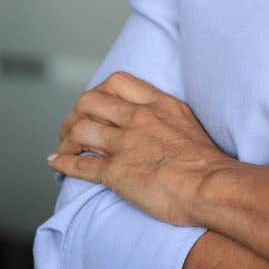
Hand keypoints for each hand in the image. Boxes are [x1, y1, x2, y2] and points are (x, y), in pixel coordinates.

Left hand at [45, 71, 234, 225]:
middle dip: (75, 114)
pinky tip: (56, 164)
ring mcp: (125, 143)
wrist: (213, 187)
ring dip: (66, 140)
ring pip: (80, 130)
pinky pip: (79, 163)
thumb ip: (167, 119)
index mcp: (159, 104)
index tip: (96, 106)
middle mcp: (139, 118)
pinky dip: (62, 163)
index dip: (99, 92)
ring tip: (65, 148)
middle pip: (89, 101)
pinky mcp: (116, 171)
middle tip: (72, 128)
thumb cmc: (209, 163)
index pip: (117, 82)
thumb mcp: (189, 125)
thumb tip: (155, 126)